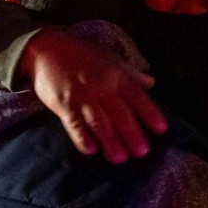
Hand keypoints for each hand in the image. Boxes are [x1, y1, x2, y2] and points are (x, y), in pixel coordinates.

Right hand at [20, 30, 166, 163]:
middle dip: (131, 133)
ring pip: (98, 121)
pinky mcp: (63, 104)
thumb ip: (131, 73)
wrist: (47, 49)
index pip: (137, 95)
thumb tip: (152, 82)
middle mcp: (101, 86)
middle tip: (142, 152)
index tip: (161, 129)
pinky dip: (82, 137)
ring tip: (120, 158)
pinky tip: (91, 150)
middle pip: (119, 112)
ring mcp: (81, 95)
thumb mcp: (110, 58)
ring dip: (110, 140)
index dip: (149, 112)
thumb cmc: (83, 54)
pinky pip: (74, 123)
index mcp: (116, 75)